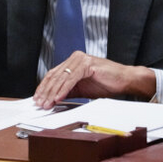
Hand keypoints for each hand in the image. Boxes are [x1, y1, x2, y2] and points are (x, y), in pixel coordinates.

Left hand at [33, 51, 155, 108]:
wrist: (124, 80)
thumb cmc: (106, 83)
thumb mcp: (82, 89)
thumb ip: (68, 91)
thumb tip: (52, 100)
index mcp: (73, 61)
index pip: (53, 74)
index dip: (44, 87)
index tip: (38, 99)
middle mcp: (75, 58)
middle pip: (55, 75)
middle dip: (46, 92)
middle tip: (40, 104)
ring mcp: (81, 59)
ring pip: (61, 77)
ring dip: (52, 92)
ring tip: (47, 103)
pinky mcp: (87, 64)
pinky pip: (71, 79)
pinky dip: (64, 89)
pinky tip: (58, 98)